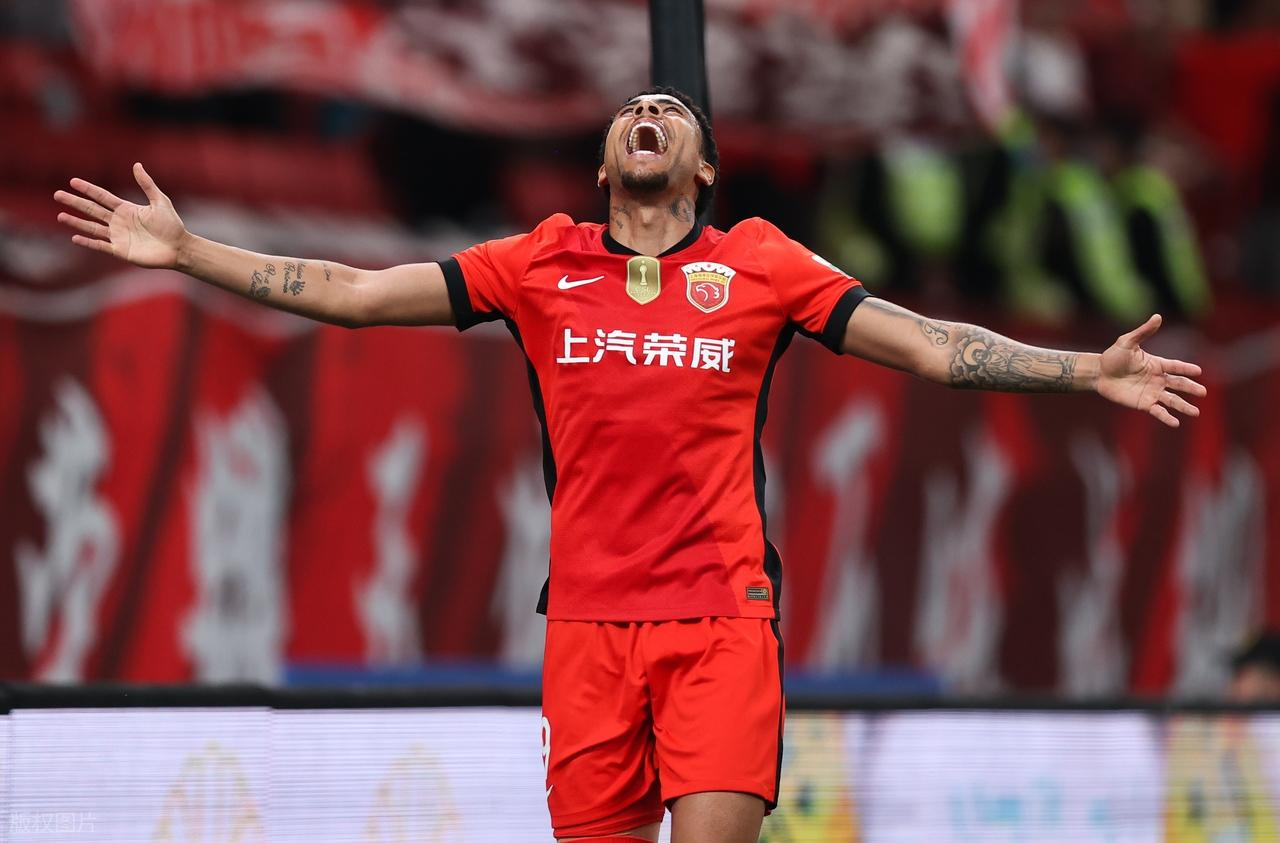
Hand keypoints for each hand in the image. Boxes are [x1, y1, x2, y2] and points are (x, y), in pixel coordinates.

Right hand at [55, 163, 187, 268]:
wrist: (179, 248)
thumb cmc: (172, 225)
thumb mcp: (160, 201)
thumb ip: (147, 184)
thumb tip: (136, 165)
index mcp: (126, 209)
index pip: (102, 197)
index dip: (88, 189)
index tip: (73, 181)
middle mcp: (118, 222)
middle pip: (92, 210)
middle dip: (75, 202)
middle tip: (57, 195)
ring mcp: (118, 236)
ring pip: (92, 228)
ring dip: (76, 222)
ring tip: (60, 216)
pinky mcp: (120, 251)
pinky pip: (101, 246)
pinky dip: (88, 242)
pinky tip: (75, 237)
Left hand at [1096, 314, 1204, 427]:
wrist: (1098, 373)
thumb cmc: (1113, 356)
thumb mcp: (1128, 341)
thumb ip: (1144, 332)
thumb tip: (1157, 316)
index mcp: (1157, 364)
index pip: (1176, 366)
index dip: (1187, 369)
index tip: (1199, 371)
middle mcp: (1157, 379)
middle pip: (1178, 384)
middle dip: (1191, 388)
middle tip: (1203, 393)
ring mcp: (1151, 392)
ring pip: (1171, 400)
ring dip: (1183, 406)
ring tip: (1195, 413)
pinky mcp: (1143, 403)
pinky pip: (1157, 411)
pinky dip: (1166, 417)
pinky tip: (1175, 423)